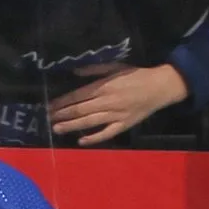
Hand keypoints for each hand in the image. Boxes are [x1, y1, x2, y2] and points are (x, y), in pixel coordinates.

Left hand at [47, 63, 188, 145]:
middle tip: (48, 119)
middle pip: (80, 110)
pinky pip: (107, 133)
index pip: (77, 96)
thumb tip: (74, 72)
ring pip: (89, 122)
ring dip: (71, 126)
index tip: (50, 106)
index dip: (62, 102)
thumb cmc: (136, 75)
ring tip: (57, 129)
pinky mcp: (124, 124)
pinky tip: (81, 141)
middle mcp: (107, 101)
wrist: (160, 86)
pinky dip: (94, 138)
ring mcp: (116, 115)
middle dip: (62, 114)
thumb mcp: (115, 67)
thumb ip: (94, 70)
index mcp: (104, 86)